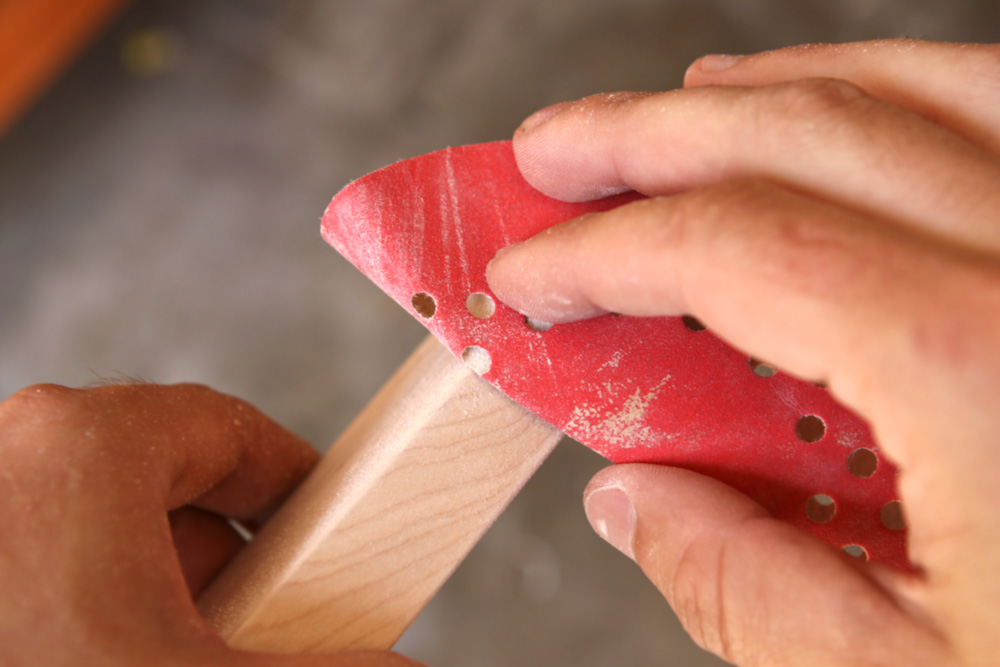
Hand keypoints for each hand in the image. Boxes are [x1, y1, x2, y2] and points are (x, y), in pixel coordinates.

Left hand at [0, 383, 418, 666]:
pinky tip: (107, 656)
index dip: (295, 488)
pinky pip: (43, 572)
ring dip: (155, 608)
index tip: (328, 542)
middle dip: (224, 575)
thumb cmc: (41, 665)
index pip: (229, 431)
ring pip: (101, 542)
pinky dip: (89, 622)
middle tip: (249, 641)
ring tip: (166, 654)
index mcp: (79, 444)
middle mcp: (7, 456)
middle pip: (167, 494)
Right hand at [487, 39, 999, 665]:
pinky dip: (909, 97)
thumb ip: (747, 593)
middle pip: (814, 131)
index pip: (737, 250)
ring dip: (779, 89)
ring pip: (929, 84)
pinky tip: (850, 118)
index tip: (529, 270)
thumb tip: (632, 504)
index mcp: (995, 376)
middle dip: (654, 131)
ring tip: (682, 108)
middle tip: (558, 145)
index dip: (604, 251)